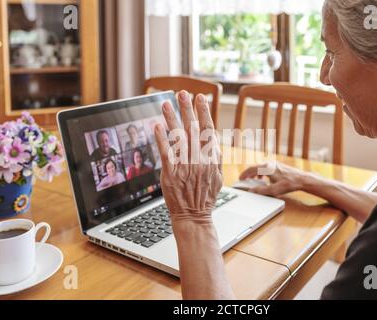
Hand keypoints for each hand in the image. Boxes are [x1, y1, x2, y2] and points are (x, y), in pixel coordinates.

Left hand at [154, 91, 222, 224]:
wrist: (193, 215)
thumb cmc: (205, 195)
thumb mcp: (218, 175)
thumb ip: (215, 155)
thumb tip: (213, 135)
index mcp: (212, 158)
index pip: (208, 130)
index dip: (204, 112)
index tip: (200, 98)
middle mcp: (199, 160)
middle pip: (193, 129)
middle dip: (187, 109)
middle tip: (182, 93)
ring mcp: (185, 166)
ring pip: (178, 137)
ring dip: (172, 118)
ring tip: (167, 103)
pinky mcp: (171, 174)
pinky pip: (166, 152)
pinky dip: (162, 138)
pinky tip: (157, 126)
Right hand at [239, 162, 312, 196]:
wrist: (302, 179)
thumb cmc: (289, 183)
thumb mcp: (274, 190)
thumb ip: (261, 190)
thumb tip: (252, 191)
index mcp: (267, 167)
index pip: (251, 169)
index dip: (244, 174)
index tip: (240, 178)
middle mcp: (270, 164)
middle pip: (255, 168)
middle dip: (249, 174)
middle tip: (244, 180)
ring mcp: (274, 164)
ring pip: (260, 168)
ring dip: (255, 174)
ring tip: (252, 180)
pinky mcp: (278, 166)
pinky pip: (266, 168)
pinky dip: (261, 173)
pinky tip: (263, 179)